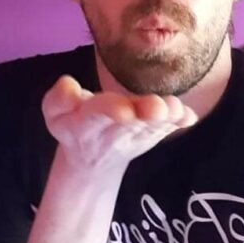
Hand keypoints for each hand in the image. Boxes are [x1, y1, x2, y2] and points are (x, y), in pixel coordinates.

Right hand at [42, 75, 196, 174]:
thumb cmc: (74, 125)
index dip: (111, 111)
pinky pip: (167, 130)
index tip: (124, 110)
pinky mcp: (154, 135)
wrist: (93, 158)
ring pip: (152, 127)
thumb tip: (68, 84)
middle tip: (159, 108)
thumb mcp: (55, 113)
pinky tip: (188, 116)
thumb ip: (58, 99)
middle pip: (131, 123)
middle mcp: (115, 131)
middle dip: (145, 114)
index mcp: (87, 123)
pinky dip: (179, 123)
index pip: (98, 115)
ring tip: (175, 110)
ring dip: (166, 119)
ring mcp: (138, 136)